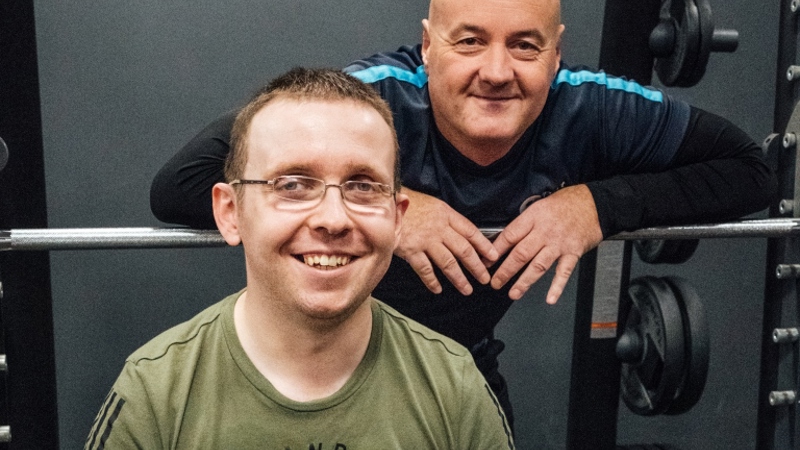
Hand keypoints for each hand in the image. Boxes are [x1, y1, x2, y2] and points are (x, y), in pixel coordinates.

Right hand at [394, 188, 498, 295]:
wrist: (383, 202)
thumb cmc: (407, 203)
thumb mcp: (433, 205)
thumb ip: (447, 219)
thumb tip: (462, 235)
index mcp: (446, 214)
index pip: (471, 231)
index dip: (484, 245)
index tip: (493, 257)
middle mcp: (439, 228)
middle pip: (463, 250)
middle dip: (477, 266)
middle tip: (485, 278)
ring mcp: (425, 240)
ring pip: (448, 262)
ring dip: (459, 278)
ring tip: (467, 289)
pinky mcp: (410, 250)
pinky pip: (425, 269)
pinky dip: (432, 281)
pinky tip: (437, 289)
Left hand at [489, 184, 602, 303]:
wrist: (594, 203)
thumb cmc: (567, 203)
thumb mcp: (541, 205)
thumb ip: (525, 223)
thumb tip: (505, 239)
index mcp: (534, 218)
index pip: (510, 236)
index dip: (495, 250)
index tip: (486, 262)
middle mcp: (545, 231)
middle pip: (520, 254)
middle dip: (505, 271)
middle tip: (495, 282)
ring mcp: (559, 243)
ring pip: (538, 265)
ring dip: (524, 282)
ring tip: (513, 293)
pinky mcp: (573, 252)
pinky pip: (563, 272)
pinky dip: (557, 286)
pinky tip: (550, 298)